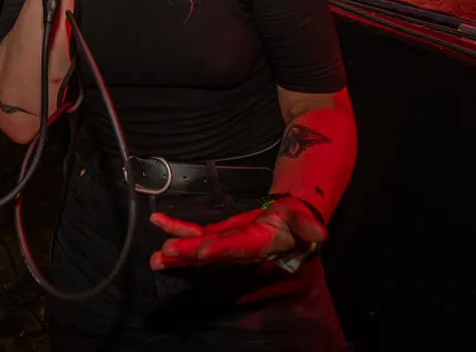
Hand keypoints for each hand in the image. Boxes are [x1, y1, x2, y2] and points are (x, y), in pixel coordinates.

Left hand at [149, 197, 326, 269]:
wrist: (292, 221)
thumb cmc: (298, 218)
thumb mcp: (305, 217)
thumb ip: (308, 224)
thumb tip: (320, 233)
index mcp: (261, 243)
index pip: (238, 247)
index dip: (220, 249)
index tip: (199, 250)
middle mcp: (240, 249)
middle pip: (212, 251)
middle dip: (188, 252)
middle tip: (165, 252)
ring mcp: (228, 244)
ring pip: (199, 247)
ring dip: (177, 249)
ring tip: (155, 256)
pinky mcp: (221, 237)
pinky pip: (197, 235)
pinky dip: (178, 230)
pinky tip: (159, 223)